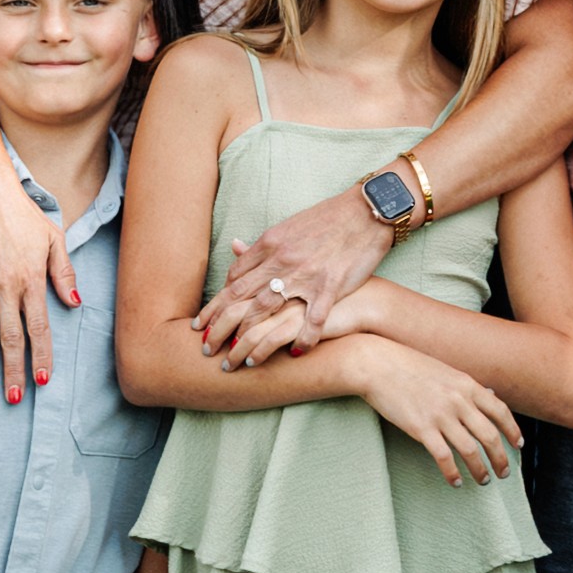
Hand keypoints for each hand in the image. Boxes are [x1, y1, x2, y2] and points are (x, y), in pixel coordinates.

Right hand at [0, 153, 76, 392]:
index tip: (43, 381)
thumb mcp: (52, 238)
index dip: (41, 356)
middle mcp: (3, 284)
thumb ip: (63, 273)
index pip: (38, 327)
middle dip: (15, 370)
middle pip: (10, 337)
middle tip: (16, 398)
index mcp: (30, 278)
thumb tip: (75, 304)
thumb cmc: (21, 213)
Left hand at [201, 181, 390, 355]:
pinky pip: (312, 321)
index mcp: (270, 244)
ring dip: (248, 339)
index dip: (217, 303)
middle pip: (239, 298)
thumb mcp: (289, 227)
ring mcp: (304, 275)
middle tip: (205, 346)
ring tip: (238, 360)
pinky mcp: (329, 287)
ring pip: (265, 311)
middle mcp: (281, 260)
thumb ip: (261, 244)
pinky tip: (294, 355)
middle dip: (218, 325)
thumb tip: (234, 247)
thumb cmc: (329, 220)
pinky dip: (303, 340)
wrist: (367, 212)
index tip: (205, 321)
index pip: (234, 278)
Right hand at [351, 338, 521, 486]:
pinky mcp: (421, 429)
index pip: (500, 411)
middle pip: (490, 436)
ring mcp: (441, 415)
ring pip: (470, 450)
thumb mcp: (446, 370)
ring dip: (480, 470)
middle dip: (501, 458)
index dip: (512, 431)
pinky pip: (444, 457)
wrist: (377, 364)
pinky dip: (452, 473)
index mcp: (467, 385)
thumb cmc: (409, 366)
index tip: (518, 446)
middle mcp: (459, 401)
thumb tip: (490, 394)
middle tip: (504, 472)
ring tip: (483, 480)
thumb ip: (467, 386)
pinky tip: (455, 481)